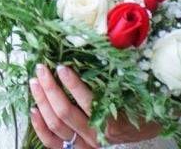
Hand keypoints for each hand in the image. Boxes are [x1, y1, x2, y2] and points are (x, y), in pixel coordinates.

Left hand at [29, 64, 161, 146]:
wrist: (146, 129)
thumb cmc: (140, 107)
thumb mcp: (134, 90)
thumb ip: (118, 75)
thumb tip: (104, 42)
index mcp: (113, 123)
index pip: (87, 103)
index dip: (72, 84)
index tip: (62, 67)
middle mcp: (97, 137)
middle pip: (65, 113)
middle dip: (50, 88)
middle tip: (41, 68)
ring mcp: (85, 145)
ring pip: (56, 126)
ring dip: (42, 102)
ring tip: (35, 82)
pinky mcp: (76, 148)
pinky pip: (52, 143)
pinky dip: (40, 127)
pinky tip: (33, 109)